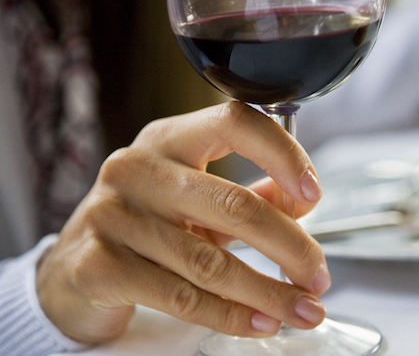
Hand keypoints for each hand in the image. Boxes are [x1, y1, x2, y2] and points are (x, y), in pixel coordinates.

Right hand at [35, 102, 329, 343]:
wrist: (74, 268)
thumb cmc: (145, 223)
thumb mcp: (196, 197)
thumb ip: (250, 194)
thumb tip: (302, 200)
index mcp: (168, 140)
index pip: (234, 123)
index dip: (283, 155)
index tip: (314, 194)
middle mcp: (137, 169)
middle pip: (234, 205)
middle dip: (290, 247)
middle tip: (318, 275)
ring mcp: (113, 217)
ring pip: (212, 262)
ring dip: (270, 292)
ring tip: (303, 309)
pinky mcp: (100, 266)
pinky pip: (182, 298)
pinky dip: (232, 315)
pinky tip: (261, 321)